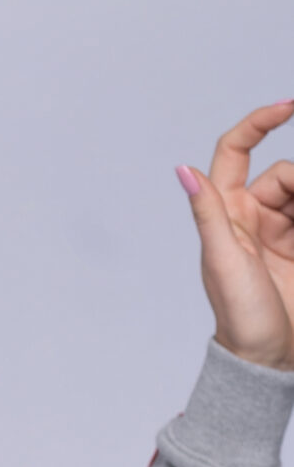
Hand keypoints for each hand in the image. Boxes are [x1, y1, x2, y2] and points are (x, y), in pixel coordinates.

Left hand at [177, 101, 293, 370]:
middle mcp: (254, 216)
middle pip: (285, 173)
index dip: (259, 123)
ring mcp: (283, 231)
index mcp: (227, 213)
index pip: (237, 151)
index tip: (290, 106)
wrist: (270, 359)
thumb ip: (209, 213)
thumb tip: (184, 170)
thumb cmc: (240, 317)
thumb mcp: (224, 261)